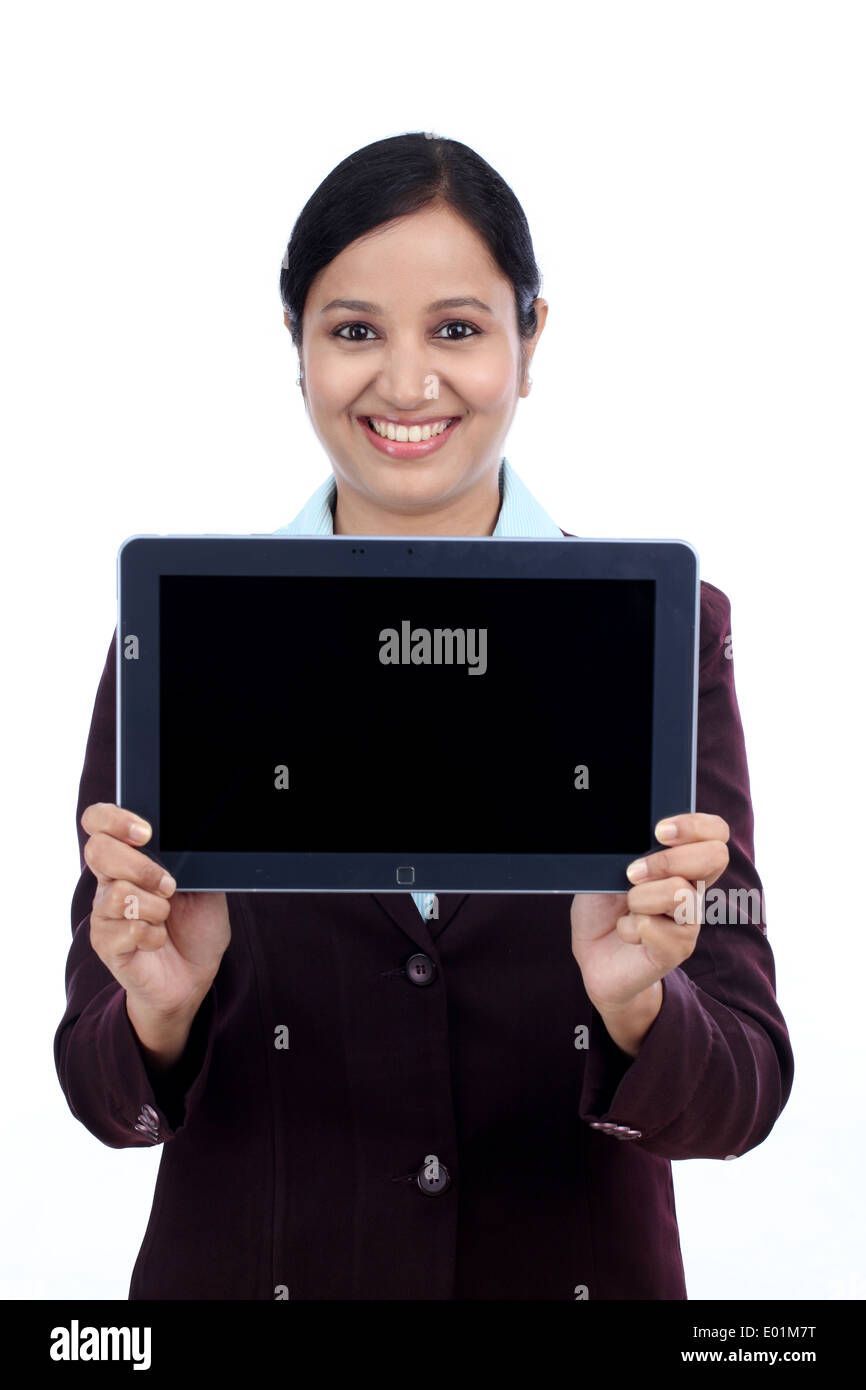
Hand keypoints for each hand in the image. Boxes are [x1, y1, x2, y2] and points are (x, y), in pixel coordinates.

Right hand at [81, 802, 230, 1019]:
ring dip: (155, 907)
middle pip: (98, 850)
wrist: (195, 975)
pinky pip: (126, 930)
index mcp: (129, 858)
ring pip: (117, 893)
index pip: (98, 822)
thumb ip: (192, 862)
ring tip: (167, 917)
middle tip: (169, 884)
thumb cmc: (197, 927)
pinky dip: (154, 935)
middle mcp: (109, 881)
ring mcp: (104, 913)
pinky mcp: (106, 944)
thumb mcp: (205, 886)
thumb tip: (189, 842)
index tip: (146, 833)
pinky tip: (158, 940)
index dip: (113, 819)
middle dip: (140, 866)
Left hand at [570, 812, 729, 1053]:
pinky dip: (629, 927)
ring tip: (627, 909)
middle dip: (667, 860)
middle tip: (632, 873)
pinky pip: (655, 927)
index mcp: (682, 863)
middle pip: (715, 856)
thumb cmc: (603, 907)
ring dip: (639, 898)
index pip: (715, 832)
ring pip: (679, 892)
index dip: (695, 825)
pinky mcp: (678, 949)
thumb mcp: (606, 870)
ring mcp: (690, 920)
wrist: (593, 955)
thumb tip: (633, 841)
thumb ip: (625, 853)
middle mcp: (694, 888)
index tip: (658, 831)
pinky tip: (626, 932)